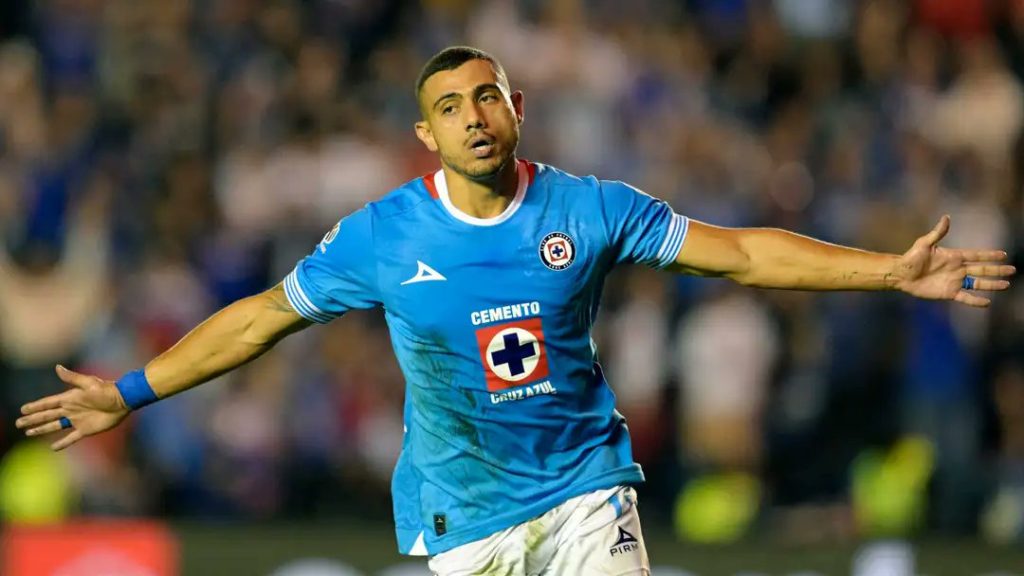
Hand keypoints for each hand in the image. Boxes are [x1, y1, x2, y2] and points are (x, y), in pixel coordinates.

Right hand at [16, 365, 130, 450]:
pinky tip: (52, 447)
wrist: (123, 400)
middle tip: (19, 423)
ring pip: (55, 426)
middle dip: (33, 419)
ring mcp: (77, 420)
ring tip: (28, 433)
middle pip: (47, 415)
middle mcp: (70, 409)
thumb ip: (72, 378)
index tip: (23, 409)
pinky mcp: (86, 430)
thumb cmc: (107, 390)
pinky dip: (62, 442)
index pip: (47, 403)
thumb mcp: (89, 383)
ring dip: (42, 429)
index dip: (35, 406)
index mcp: (69, 398)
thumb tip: (57, 367)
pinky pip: (71, 438)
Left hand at [894, 215, 1014, 306]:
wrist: (900, 274)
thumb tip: (946, 217)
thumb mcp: (924, 243)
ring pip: (978, 283)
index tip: (1003, 255)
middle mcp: (957, 269)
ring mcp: (954, 281)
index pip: (976, 255)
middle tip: (1012, 270)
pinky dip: (976, 300)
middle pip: (982, 269)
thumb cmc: (911, 258)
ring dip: (992, 285)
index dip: (989, 255)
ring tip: (1006, 285)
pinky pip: (965, 297)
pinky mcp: (948, 293)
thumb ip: (937, 233)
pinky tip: (987, 302)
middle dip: (997, 270)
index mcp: (954, 256)